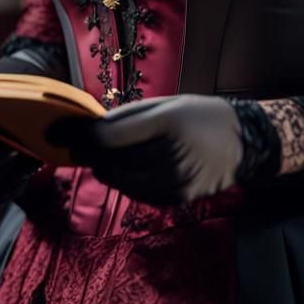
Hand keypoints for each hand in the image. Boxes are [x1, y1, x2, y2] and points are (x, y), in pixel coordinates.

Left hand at [45, 94, 242, 206]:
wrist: (243, 143)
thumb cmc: (201, 116)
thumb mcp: (167, 104)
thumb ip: (128, 117)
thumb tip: (91, 128)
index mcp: (166, 123)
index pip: (109, 136)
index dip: (81, 137)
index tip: (61, 133)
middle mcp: (169, 155)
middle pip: (110, 161)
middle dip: (91, 153)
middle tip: (80, 143)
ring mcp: (173, 182)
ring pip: (119, 180)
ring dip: (107, 168)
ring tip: (108, 154)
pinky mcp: (175, 199)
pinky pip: (136, 193)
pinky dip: (126, 181)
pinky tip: (132, 167)